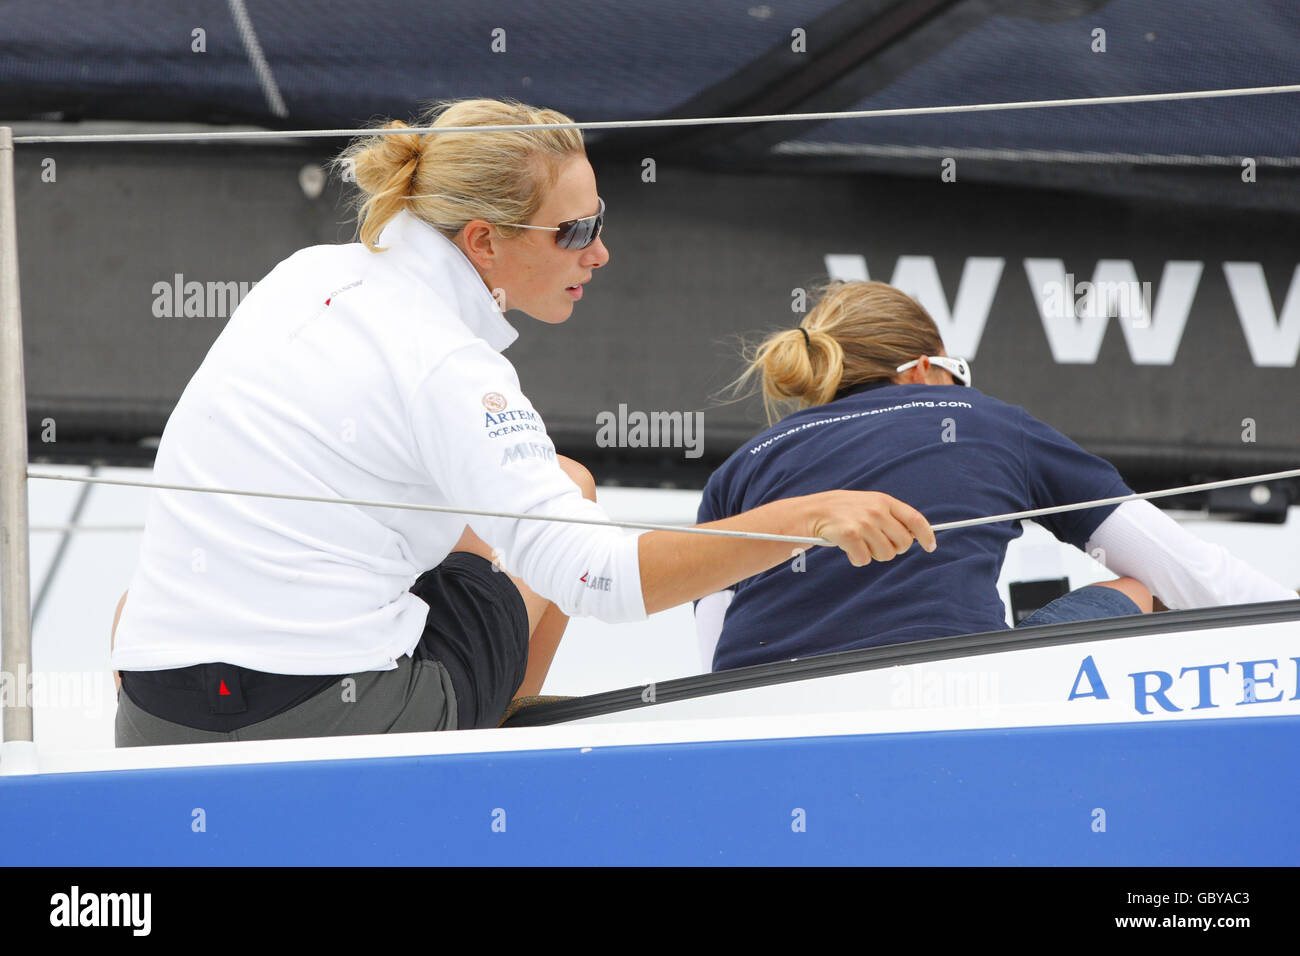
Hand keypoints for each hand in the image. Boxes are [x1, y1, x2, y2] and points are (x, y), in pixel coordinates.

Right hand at [806, 491, 935, 565]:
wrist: (811, 511)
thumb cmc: (842, 511)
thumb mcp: (869, 504)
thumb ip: (890, 516)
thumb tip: (913, 535)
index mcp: (884, 501)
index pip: (915, 519)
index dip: (926, 535)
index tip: (931, 546)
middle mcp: (876, 511)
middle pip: (903, 543)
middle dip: (893, 550)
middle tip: (877, 545)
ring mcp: (863, 523)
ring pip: (885, 554)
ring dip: (873, 555)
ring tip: (859, 544)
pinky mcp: (850, 536)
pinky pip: (865, 560)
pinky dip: (857, 559)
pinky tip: (848, 549)